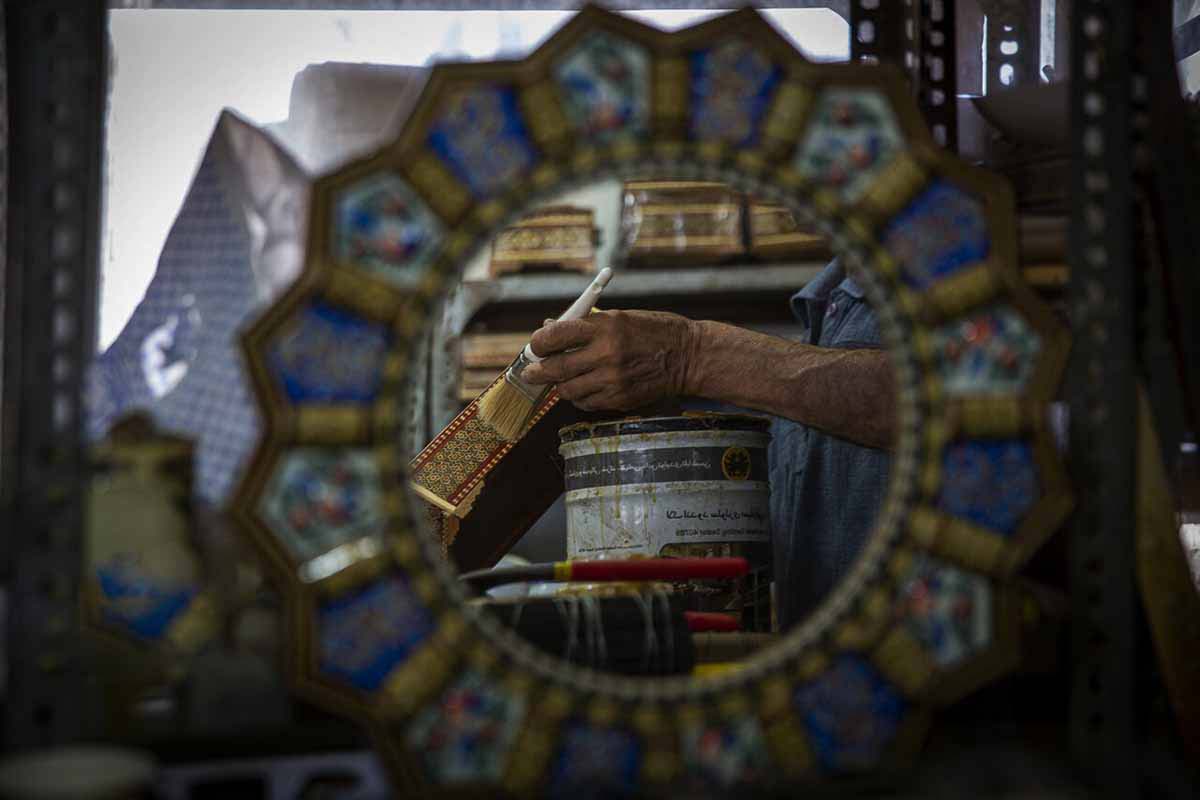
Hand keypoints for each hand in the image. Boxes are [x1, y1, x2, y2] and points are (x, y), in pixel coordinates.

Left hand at [521, 310, 696, 410]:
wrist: (688, 356)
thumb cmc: (653, 331)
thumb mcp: (619, 318)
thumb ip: (585, 325)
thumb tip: (549, 329)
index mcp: (604, 327)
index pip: (555, 336)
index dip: (538, 343)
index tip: (535, 346)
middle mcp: (606, 354)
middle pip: (555, 369)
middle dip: (536, 372)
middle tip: (530, 373)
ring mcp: (613, 380)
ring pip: (567, 391)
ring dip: (560, 386)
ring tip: (562, 379)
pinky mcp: (620, 399)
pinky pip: (586, 403)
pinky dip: (580, 397)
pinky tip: (586, 387)